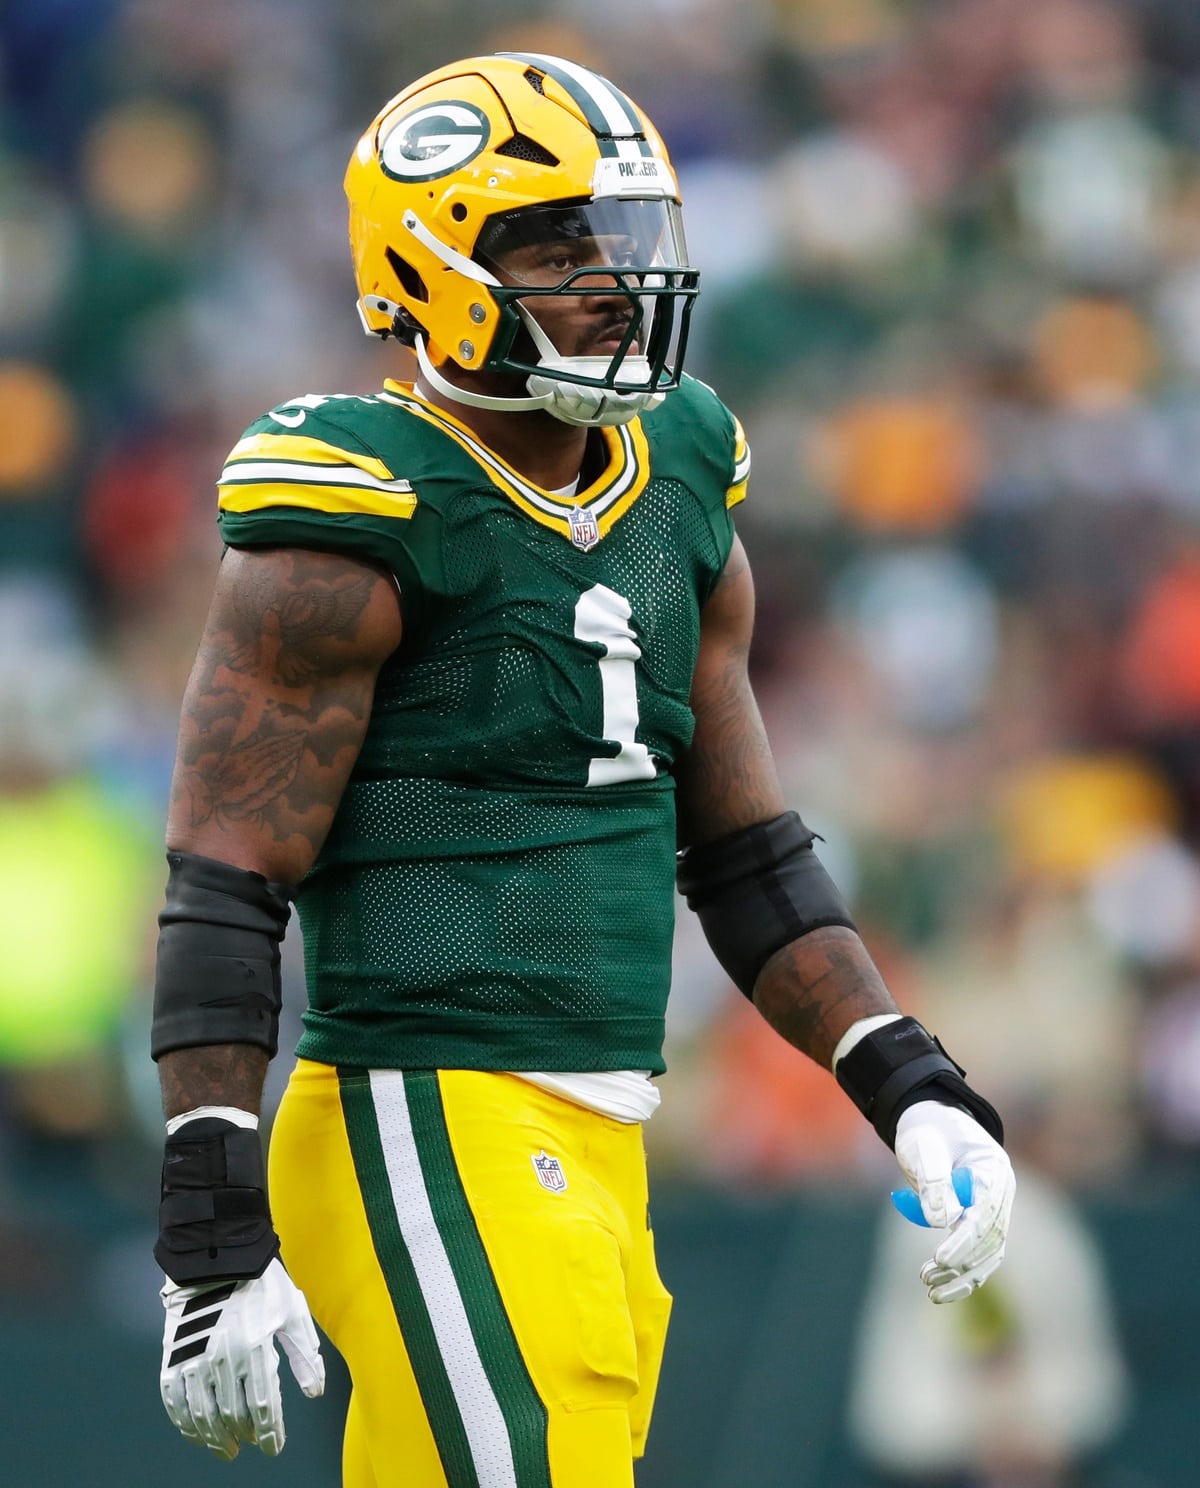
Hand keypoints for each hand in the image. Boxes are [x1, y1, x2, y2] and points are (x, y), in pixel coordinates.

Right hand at [160, 1257, 324, 1458]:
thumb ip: (305, 1353)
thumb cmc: (263, 1282)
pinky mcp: (173, 1355)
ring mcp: (194, 1358)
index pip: (264, 1406)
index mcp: (256, 1347)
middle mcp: (224, 1358)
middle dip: (245, 1435)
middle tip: (252, 1443)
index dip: (270, 1433)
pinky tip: (196, 1432)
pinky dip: (185, 1423)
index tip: (275, 1447)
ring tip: (227, 1448)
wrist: (218, 1254)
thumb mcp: (292, 1311)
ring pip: (203, 1415)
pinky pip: (174, 1400)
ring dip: (215, 1438)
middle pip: (233, 1415)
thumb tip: (315, 1392)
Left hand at [893, 1100, 1014, 1303]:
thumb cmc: (927, 1130)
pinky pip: (980, 1255)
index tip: (940, 1258)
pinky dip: (963, 1275)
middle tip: (926, 1276)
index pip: (984, 1213)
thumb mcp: (924, 1146)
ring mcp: (995, 1209)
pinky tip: (941, 1291)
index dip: (964, 1240)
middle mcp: (1001, 1192)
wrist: (931, 1122)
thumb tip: (942, 1221)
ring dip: (962, 1275)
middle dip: (960, 1261)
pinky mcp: (981, 1222)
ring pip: (988, 1253)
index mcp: (994, 1168)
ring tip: (929, 1289)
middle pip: (990, 1237)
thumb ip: (934, 1180)